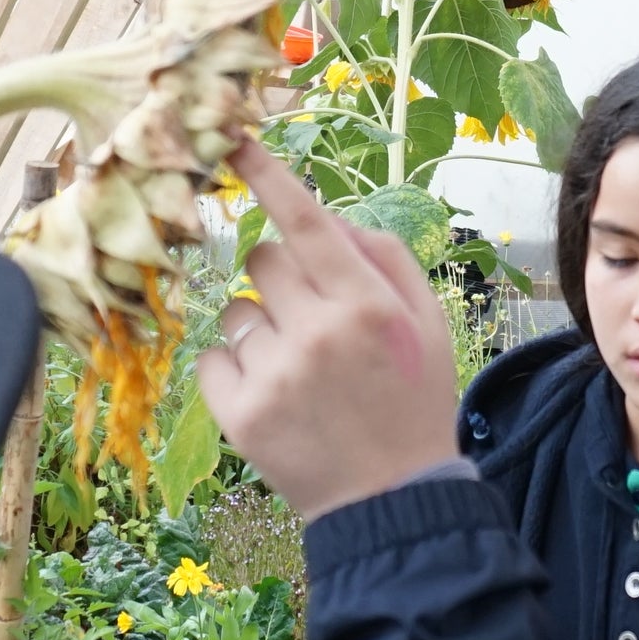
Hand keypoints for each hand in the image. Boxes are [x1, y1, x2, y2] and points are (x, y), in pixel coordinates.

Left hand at [197, 140, 461, 516]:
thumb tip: (330, 217)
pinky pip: (212, 358)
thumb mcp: (426, 322)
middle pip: (261, 260)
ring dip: (259, 328)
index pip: (304, 222)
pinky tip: (273, 394)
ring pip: (234, 310)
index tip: (234, 140)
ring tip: (297, 369)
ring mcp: (274, 375)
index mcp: (365, 304)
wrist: (392, 499)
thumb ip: (384, 258)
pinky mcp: (239, 415)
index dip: (266, 176)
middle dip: (280, 279)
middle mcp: (317, 332)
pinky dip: (234, 370)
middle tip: (310, 319)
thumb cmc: (413, 401)